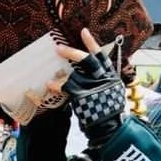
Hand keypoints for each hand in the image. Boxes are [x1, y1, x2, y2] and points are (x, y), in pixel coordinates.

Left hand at [56, 28, 125, 147]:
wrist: (110, 128)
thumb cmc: (108, 113)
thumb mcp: (111, 93)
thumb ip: (101, 82)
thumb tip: (88, 73)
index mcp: (111, 76)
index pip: (102, 56)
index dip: (92, 43)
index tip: (83, 31)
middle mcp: (104, 78)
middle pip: (88, 60)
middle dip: (72, 53)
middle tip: (58, 48)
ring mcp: (94, 86)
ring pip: (74, 74)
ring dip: (62, 74)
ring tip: (52, 77)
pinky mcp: (83, 95)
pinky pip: (66, 87)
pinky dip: (56, 85)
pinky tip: (49, 85)